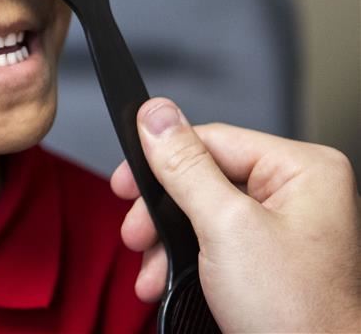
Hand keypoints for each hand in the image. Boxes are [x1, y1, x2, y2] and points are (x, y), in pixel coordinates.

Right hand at [111, 97, 360, 332]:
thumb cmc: (297, 315)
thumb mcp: (225, 228)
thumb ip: (185, 166)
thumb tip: (156, 115)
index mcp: (303, 169)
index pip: (213, 139)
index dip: (161, 160)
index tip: (125, 181)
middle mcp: (298, 190)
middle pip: (202, 174)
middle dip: (161, 210)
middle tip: (135, 230)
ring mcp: (283, 224)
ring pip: (201, 209)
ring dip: (165, 239)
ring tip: (148, 265)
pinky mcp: (267, 255)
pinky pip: (212, 236)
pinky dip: (182, 257)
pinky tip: (163, 276)